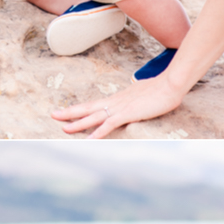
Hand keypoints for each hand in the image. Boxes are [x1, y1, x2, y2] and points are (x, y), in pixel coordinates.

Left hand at [51, 76, 183, 138]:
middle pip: (88, 107)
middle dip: (70, 112)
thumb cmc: (160, 88)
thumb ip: (134, 98)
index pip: (94, 103)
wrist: (170, 84)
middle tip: (53, 114)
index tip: (66, 110)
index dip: (80, 108)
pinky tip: (89, 140)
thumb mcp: (142, 94)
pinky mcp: (128, 113)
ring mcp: (120, 107)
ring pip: (94, 116)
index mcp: (117, 98)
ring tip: (64, 128)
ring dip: (78, 123)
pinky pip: (109, 124)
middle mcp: (114, 101)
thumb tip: (133, 99)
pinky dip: (98, 132)